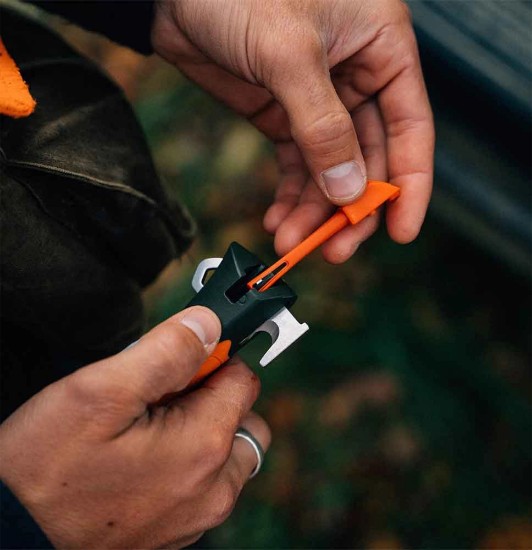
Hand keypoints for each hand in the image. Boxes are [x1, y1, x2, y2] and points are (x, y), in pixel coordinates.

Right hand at [0, 307, 269, 548]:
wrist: (11, 538)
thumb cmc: (46, 471)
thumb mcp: (102, 392)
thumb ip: (166, 352)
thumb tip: (209, 325)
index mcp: (204, 447)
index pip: (244, 380)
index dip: (213, 360)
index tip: (180, 359)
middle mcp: (213, 489)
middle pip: (243, 418)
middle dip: (213, 396)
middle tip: (160, 395)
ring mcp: (197, 516)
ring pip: (227, 452)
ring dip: (202, 428)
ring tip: (148, 426)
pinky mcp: (178, 529)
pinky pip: (204, 482)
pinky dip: (187, 460)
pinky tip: (141, 457)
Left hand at [152, 0, 433, 263]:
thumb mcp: (289, 55)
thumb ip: (323, 125)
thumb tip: (349, 191)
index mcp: (380, 48)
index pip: (411, 126)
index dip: (410, 185)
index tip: (401, 231)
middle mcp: (356, 77)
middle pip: (369, 159)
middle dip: (349, 209)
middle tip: (333, 249)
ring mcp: (318, 101)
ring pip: (330, 170)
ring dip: (314, 211)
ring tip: (291, 242)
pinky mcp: (283, 114)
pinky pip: (296, 166)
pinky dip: (290, 196)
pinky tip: (279, 221)